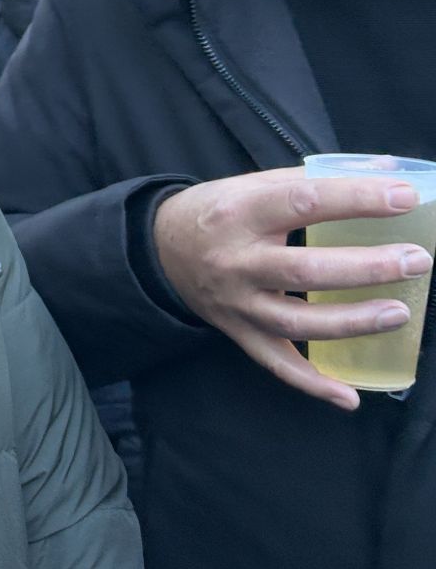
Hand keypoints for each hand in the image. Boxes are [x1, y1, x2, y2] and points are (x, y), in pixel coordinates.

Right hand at [152, 168, 433, 409]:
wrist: (159, 248)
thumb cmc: (219, 211)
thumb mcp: (256, 183)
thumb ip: (317, 180)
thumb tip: (390, 172)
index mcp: (240, 212)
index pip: (304, 202)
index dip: (356, 199)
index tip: (405, 197)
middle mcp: (235, 260)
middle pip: (305, 270)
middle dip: (367, 267)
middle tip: (416, 261)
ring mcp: (236, 303)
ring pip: (296, 322)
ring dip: (351, 322)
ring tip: (399, 313)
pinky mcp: (237, 332)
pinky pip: (275, 364)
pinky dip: (312, 384)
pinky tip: (350, 396)